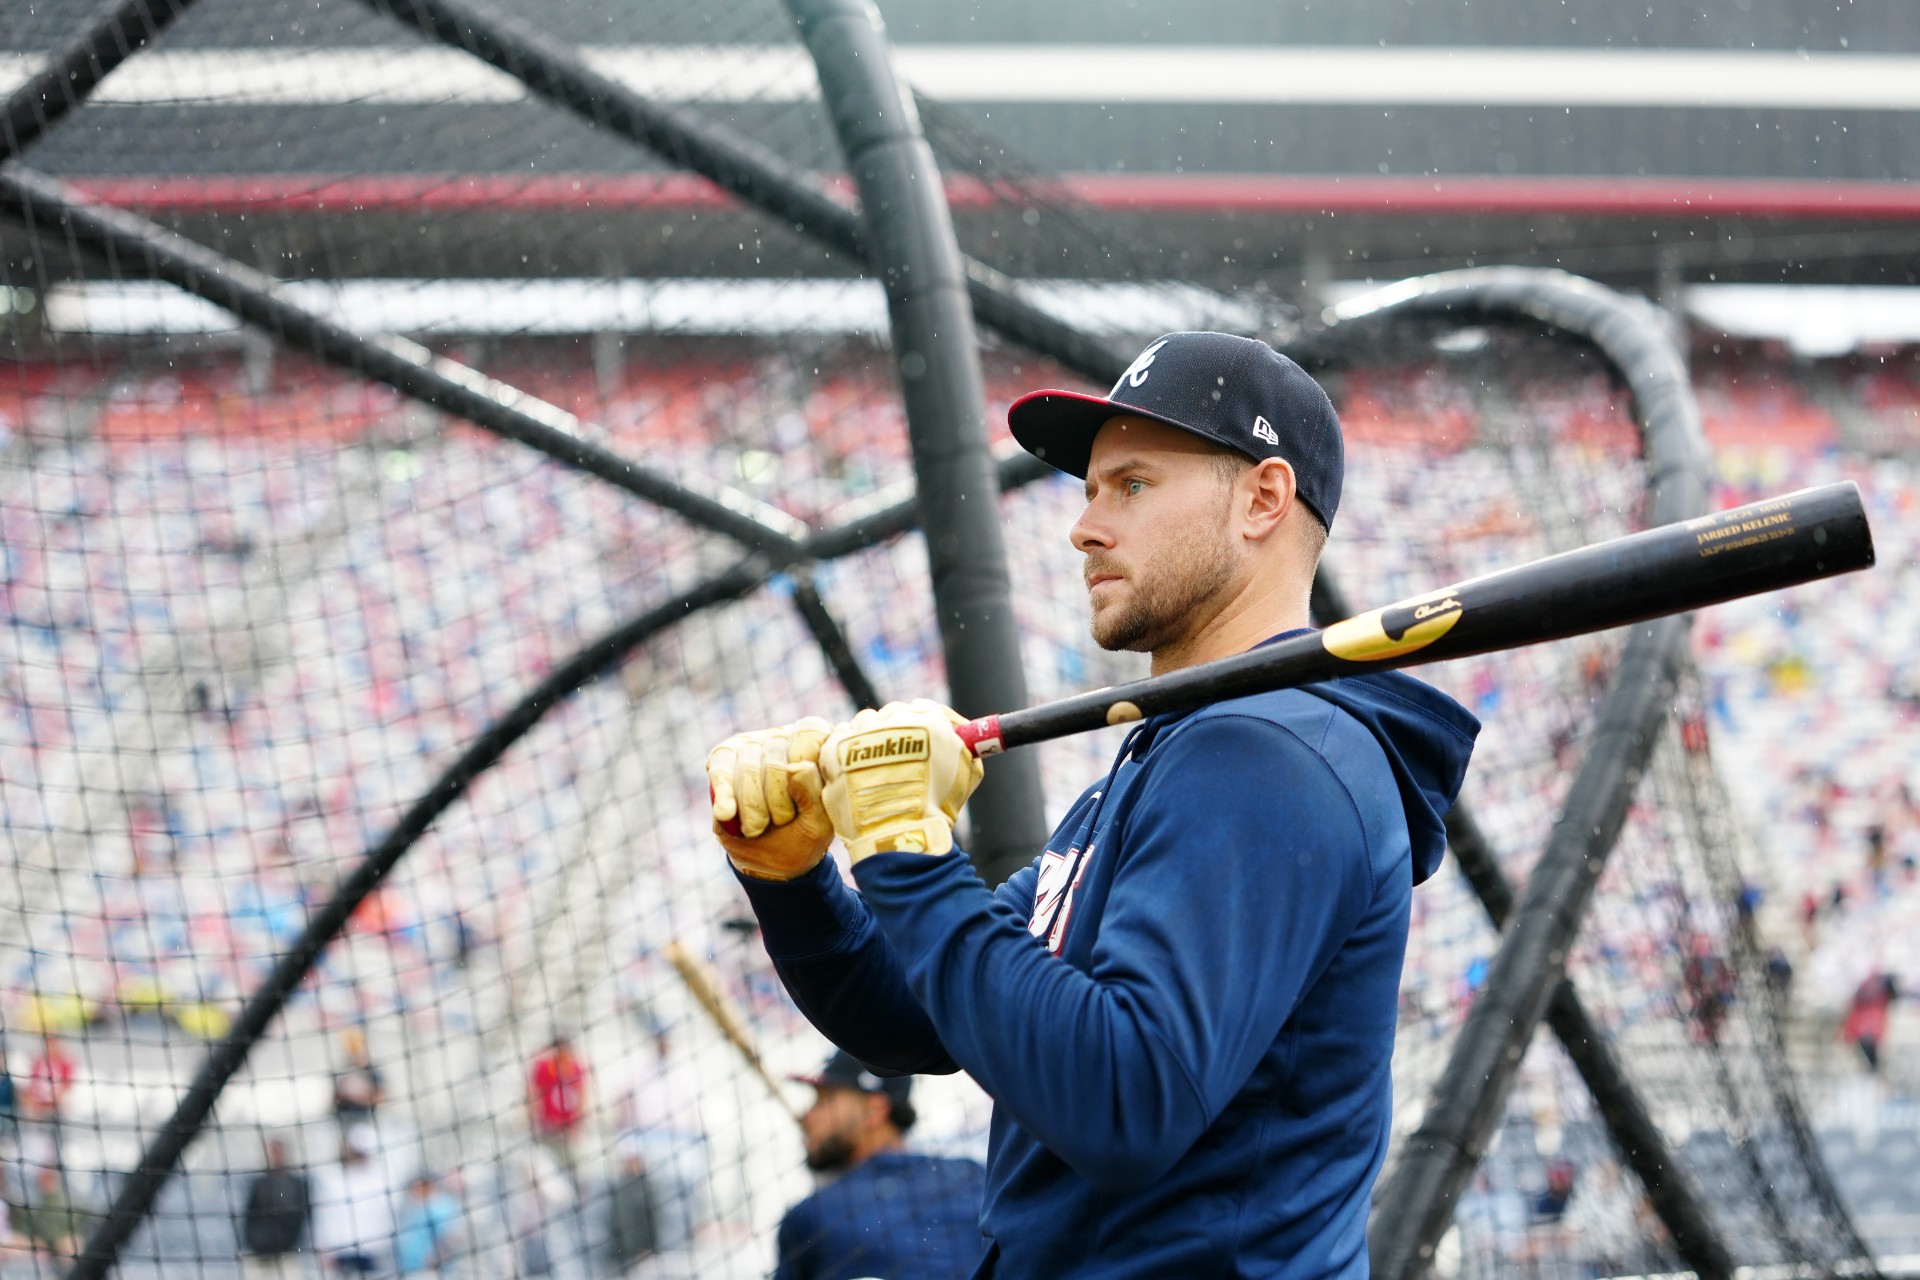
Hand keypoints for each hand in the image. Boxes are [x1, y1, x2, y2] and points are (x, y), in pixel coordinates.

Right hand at [707, 718, 835, 879]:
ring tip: (759, 826)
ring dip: (753, 809)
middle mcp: (785, 737)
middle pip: (776, 760)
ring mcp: (753, 743)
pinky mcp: (724, 756)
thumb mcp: (818, 822)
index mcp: (818, 745)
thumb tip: (796, 767)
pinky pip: (720, 771)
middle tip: (781, 821)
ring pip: (747, 767)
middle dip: (777, 802)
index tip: (805, 797)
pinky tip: (727, 813)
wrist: (769, 858)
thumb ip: (814, 793)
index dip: (804, 764)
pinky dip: (725, 796)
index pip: (810, 732)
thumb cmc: (802, 833)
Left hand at [820, 700, 983, 860]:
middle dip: (893, 731)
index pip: (921, 709)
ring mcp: (865, 732)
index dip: (919, 724)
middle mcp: (896, 720)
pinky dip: (845, 751)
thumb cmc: (938, 806)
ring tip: (871, 769)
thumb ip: (967, 745)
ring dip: (868, 739)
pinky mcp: (838, 747)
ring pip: (864, 724)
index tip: (915, 739)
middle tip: (894, 759)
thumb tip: (960, 733)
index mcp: (929, 721)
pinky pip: (840, 737)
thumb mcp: (969, 771)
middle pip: (892, 714)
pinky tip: (851, 771)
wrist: (901, 831)